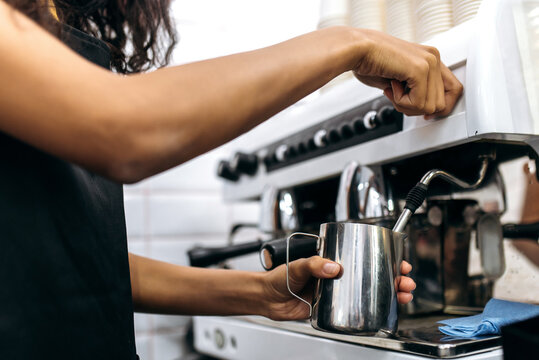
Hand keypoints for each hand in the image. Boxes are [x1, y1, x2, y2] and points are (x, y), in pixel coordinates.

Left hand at [261, 256, 414, 320]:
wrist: (268, 299)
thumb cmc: (279, 277)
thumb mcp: (298, 265)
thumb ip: (313, 264)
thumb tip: (333, 268)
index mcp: (332, 260)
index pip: (362, 255)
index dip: (383, 257)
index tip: (396, 258)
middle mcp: (338, 276)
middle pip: (372, 275)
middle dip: (394, 277)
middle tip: (404, 280)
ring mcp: (337, 293)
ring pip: (368, 292)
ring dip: (389, 294)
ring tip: (402, 295)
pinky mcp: (333, 309)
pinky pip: (355, 310)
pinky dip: (372, 311)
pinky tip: (386, 310)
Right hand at [352, 29, 462, 118]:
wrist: (356, 50)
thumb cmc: (370, 62)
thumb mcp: (399, 80)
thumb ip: (415, 91)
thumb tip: (427, 110)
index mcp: (431, 58)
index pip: (454, 89)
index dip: (441, 107)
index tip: (425, 115)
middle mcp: (434, 58)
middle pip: (441, 103)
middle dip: (416, 108)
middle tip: (397, 97)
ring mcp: (429, 62)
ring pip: (430, 106)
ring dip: (407, 105)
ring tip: (393, 89)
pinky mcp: (420, 69)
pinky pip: (418, 103)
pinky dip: (401, 102)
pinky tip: (391, 86)